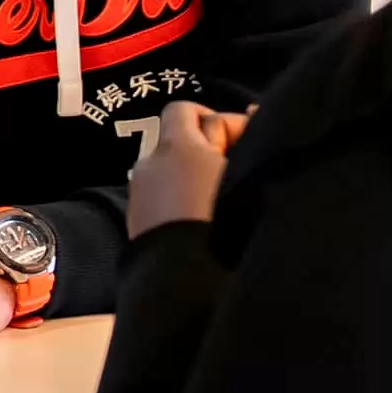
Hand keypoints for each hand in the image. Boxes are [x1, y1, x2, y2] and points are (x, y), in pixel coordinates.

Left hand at [126, 101, 251, 234]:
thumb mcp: (245, 173)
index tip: (248, 144)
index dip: (221, 121)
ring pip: (173, 172)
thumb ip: (248, 141)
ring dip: (197, 177)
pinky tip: (206, 221)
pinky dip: (182, 200)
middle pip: (180, 142)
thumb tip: (254, 113)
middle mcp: (150, 164)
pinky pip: (163, 198)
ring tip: (227, 201)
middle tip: (241, 172)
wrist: (185, 282)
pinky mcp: (136, 223)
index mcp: (176, 147)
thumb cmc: (223, 221)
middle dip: (210, 150)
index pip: (186, 110)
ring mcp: (140, 195)